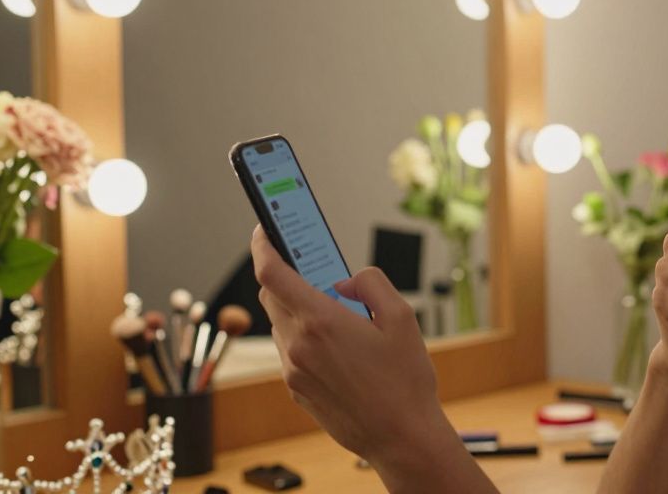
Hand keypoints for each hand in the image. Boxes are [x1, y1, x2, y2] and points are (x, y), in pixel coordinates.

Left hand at [250, 225, 445, 470]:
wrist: (400, 437)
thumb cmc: (405, 381)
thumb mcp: (402, 319)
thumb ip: (371, 284)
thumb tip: (346, 280)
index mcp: (321, 322)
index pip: (272, 273)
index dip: (263, 245)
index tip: (265, 229)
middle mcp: (298, 345)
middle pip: (273, 296)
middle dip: (287, 276)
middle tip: (314, 268)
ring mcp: (293, 370)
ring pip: (281, 324)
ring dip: (298, 309)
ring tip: (336, 313)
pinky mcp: (296, 390)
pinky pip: (291, 351)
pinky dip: (305, 337)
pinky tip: (338, 346)